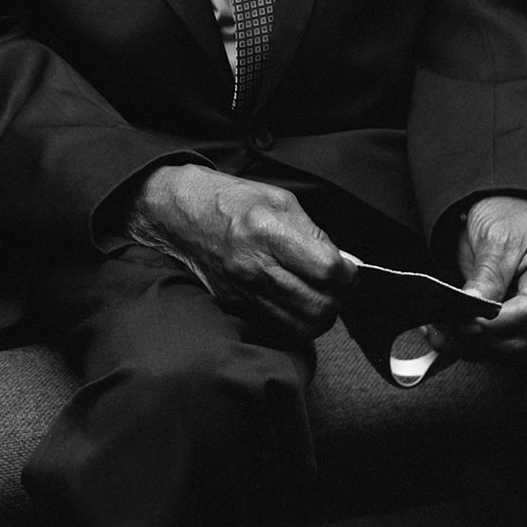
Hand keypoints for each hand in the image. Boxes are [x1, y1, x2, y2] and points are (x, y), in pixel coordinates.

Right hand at [125, 166, 354, 341]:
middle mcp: (253, 266)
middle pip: (319, 306)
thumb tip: (341, 263)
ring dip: (321, 314)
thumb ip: (313, 233)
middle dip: (338, 298)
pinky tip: (297, 302)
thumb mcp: (278, 199)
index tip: (347, 267)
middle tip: (337, 284)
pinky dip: (297, 321)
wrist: (179, 215)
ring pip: (302, 326)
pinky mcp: (235, 306)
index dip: (348, 273)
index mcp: (266, 231)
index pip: (326, 270)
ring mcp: (243, 291)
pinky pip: (280, 327)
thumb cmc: (230, 200)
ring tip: (320, 295)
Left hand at [432, 194, 526, 358]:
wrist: (502, 204)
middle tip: (446, 327)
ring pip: (505, 346)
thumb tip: (474, 307)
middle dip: (482, 340)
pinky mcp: (507, 317)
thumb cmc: (508, 212)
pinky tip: (442, 332)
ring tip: (437, 332)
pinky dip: (466, 340)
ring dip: (470, 345)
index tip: (466, 321)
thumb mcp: (497, 235)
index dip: (497, 322)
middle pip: (520, 337)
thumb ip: (488, 274)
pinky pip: (492, 339)